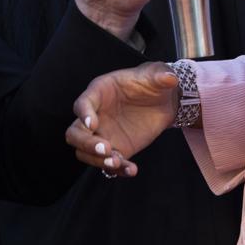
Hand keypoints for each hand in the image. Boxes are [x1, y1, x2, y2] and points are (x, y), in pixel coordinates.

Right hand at [66, 63, 180, 176]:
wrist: (162, 101)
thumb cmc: (152, 83)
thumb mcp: (157, 74)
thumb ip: (160, 75)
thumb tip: (170, 78)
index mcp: (99, 92)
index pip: (82, 103)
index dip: (84, 114)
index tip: (93, 124)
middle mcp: (95, 115)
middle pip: (75, 133)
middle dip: (86, 143)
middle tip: (106, 149)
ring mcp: (103, 134)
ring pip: (85, 152)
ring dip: (97, 161)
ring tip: (117, 163)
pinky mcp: (115, 149)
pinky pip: (108, 164)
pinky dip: (117, 170)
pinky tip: (131, 170)